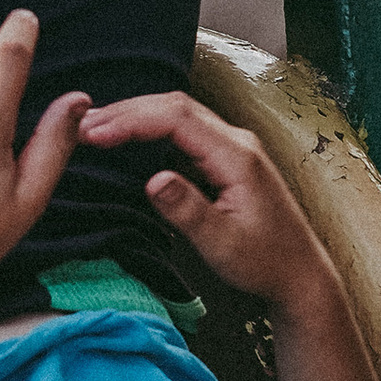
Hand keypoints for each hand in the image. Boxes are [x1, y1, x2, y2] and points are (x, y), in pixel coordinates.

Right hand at [78, 91, 335, 308]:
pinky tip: (127, 137)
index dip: (131, 120)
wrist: (300, 274)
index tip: (93, 133)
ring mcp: (233, 147)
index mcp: (237, 156)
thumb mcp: (222, 244)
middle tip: (81, 125)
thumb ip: (188, 210)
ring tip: (94, 128)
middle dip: (126, 112)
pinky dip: (150, 128)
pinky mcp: (227, 157)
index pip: (176, 119)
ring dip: (136, 116)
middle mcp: (237, 142)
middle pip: (175, 107)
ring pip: (178, 114)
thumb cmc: (264, 263)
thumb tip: (153, 180)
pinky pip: (184, 129)